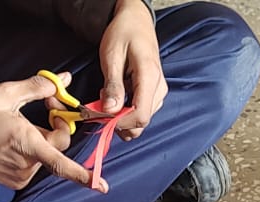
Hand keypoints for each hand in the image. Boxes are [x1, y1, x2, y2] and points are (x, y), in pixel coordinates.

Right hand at [0, 75, 98, 190]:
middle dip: (57, 125)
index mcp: (25, 143)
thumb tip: (65, 80)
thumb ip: (39, 87)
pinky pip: (35, 163)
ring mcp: (20, 176)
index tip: (100, 186)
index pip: (60, 163)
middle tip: (45, 104)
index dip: (82, 175)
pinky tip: (13, 138)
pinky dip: (32, 149)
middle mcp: (25, 165)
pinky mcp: (14, 182)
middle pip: (58, 145)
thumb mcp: (5, 94)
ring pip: (46, 154)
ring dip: (42, 137)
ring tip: (20, 123)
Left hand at [98, 0, 166, 136]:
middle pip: (141, 122)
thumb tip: (110, 111)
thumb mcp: (112, 56)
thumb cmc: (123, 33)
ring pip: (140, 119)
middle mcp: (159, 88)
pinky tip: (117, 95)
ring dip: (121, 116)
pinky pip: (140, 111)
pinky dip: (125, 110)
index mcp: (150, 77)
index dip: (119, 122)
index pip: (140, 116)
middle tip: (100, 105)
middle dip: (118, 120)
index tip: (101, 115)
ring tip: (108, 95)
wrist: (135, 21)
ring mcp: (158, 92)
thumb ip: (113, 85)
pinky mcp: (154, 93)